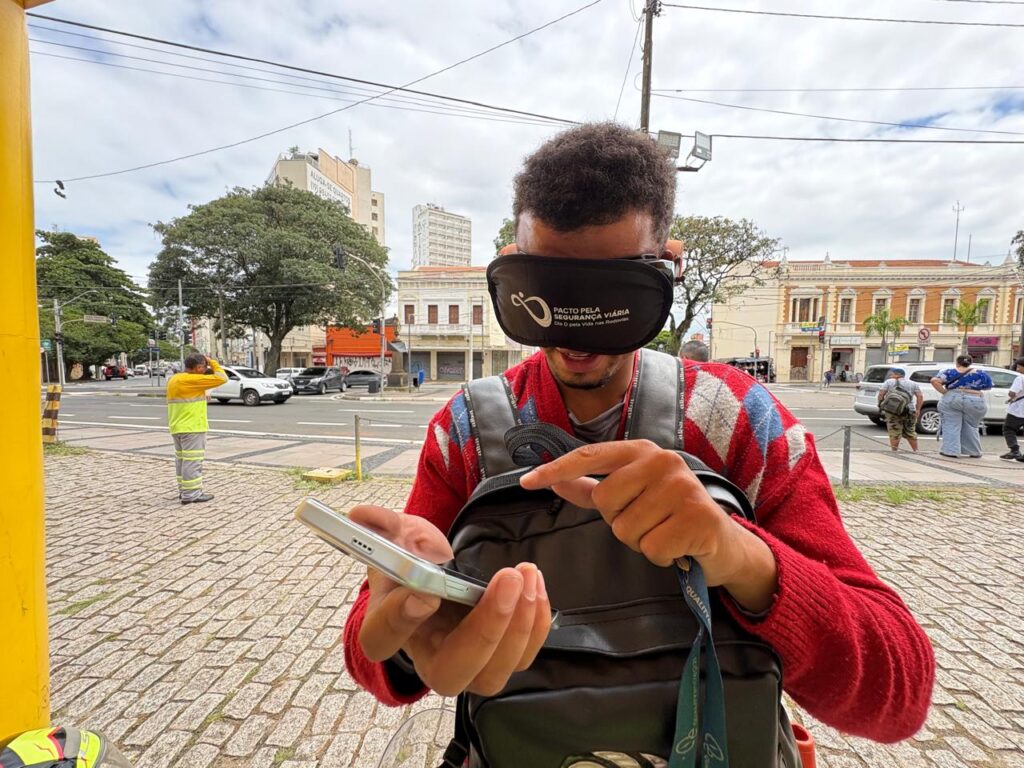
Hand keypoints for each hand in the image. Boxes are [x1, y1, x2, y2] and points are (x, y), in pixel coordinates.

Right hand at [353, 505, 551, 696]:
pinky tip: (535, 587)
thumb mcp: (395, 536)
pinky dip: (534, 625)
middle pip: (450, 673)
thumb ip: (381, 524)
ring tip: (525, 576)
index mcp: (385, 627)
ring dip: (517, 627)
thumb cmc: (412, 559)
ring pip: (492, 674)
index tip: (424, 592)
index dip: (401, 619)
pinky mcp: (498, 657)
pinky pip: (521, 658)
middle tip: (505, 580)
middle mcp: (425, 657)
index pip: (382, 638)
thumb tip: (361, 514)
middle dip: (485, 631)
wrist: (439, 573)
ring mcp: (465, 664)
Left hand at [519, 441, 777, 610]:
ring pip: (626, 528)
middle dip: (619, 522)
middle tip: (648, 523)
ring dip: (641, 541)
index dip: (556, 470)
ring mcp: (682, 486)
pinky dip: (661, 556)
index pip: (589, 456)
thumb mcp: (631, 497)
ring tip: (664, 534)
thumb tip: (553, 479)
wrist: (722, 543)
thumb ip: (592, 487)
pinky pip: (651, 547)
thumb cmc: (670, 518)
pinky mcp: (698, 517)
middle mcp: (663, 460)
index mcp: (642, 451)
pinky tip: (678, 547)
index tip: (526, 482)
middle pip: (605, 500)